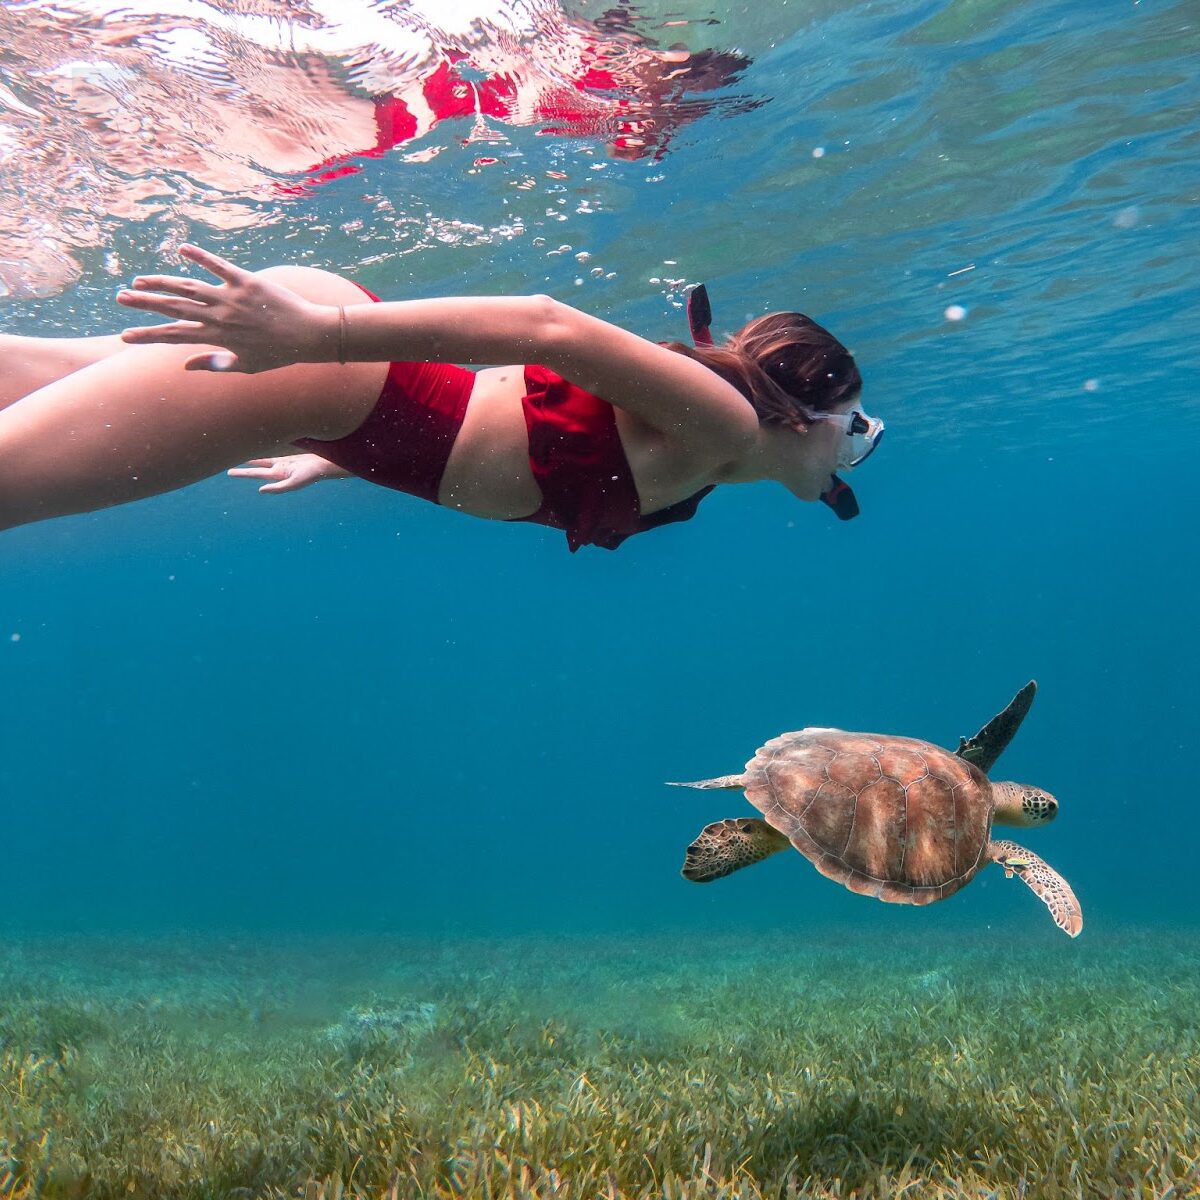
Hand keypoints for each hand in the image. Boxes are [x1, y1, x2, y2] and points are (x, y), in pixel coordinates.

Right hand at [116, 244, 335, 372]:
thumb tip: (185, 366)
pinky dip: (201, 256)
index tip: (125, 335)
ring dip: (162, 281)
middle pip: (174, 308)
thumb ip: (214, 364)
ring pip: (189, 286)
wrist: (310, 336)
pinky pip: (219, 266)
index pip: (174, 336)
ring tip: (140, 279)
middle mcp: (220, 317)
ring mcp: (232, 298)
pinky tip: (182, 248)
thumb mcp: (246, 367)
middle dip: (144, 304)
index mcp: (217, 338)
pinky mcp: (247, 281)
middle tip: (120, 297)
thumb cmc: (278, 354)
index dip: (148, 336)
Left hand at [227, 454, 347, 493]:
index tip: (230, 472)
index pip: (257, 473)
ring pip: (265, 458)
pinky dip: (267, 451)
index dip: (244, 472)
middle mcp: (280, 468)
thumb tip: (261, 490)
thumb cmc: (312, 474)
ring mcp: (286, 462)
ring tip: (243, 455)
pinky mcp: (293, 456)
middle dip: (245, 467)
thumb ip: (278, 487)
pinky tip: (263, 448)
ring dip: (254, 458)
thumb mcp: (294, 482)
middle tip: (230, 469)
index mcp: (279, 474)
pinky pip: (276, 452)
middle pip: (258, 466)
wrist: (327, 465)